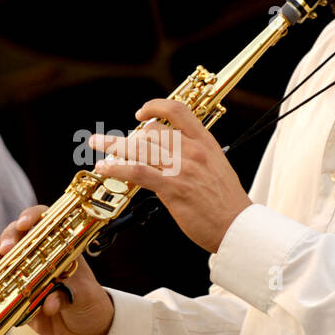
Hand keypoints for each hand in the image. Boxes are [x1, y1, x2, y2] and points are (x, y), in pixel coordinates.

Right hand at [0, 205, 115, 334]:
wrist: (84, 328)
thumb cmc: (88, 301)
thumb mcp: (84, 296)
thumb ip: (68, 296)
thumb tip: (50, 301)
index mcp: (59, 247)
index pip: (45, 222)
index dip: (33, 217)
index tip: (25, 223)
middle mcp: (38, 255)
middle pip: (19, 237)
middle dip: (9, 238)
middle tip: (6, 250)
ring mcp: (23, 273)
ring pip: (3, 259)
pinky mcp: (13, 294)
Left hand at [90, 99, 251, 253]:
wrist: (239, 227)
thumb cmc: (227, 203)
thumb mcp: (217, 167)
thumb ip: (195, 155)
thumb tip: (170, 151)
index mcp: (205, 142)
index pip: (177, 111)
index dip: (155, 107)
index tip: (140, 114)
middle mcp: (192, 150)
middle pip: (151, 132)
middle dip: (128, 137)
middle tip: (109, 142)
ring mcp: (182, 168)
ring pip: (140, 148)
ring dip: (113, 145)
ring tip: (95, 144)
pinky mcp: (173, 188)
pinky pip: (138, 172)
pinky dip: (116, 167)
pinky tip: (103, 168)